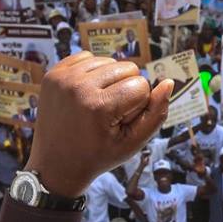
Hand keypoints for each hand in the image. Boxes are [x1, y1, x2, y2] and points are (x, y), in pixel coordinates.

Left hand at [26, 53, 173, 196]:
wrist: (56, 164)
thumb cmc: (98, 155)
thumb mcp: (133, 143)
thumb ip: (156, 114)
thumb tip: (168, 82)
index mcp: (98, 106)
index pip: (141, 85)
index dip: (137, 106)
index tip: (120, 123)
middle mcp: (78, 87)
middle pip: (127, 67)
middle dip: (126, 89)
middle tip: (109, 114)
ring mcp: (62, 78)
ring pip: (109, 61)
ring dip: (110, 80)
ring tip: (98, 105)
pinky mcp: (54, 73)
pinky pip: (87, 57)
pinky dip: (92, 73)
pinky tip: (87, 94)